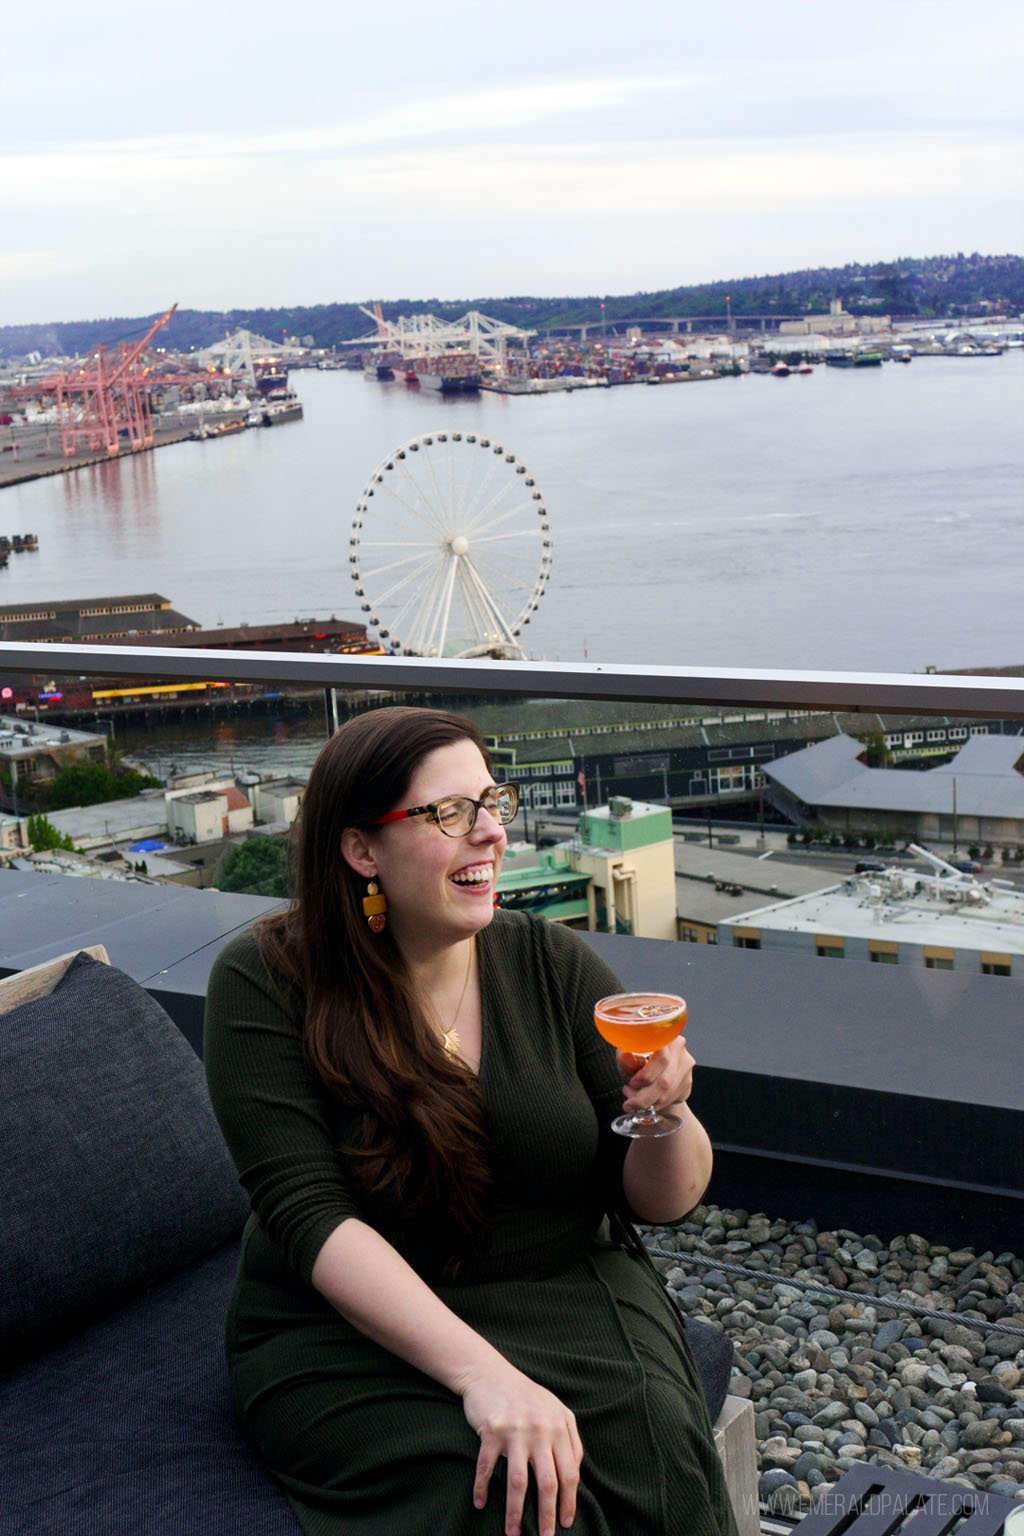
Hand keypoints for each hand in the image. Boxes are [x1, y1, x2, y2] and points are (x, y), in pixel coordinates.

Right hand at [460, 1362, 582, 1535]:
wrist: (490, 1373)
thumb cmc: (525, 1396)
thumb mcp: (555, 1410)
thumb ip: (570, 1438)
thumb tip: (576, 1472)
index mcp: (558, 1426)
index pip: (569, 1472)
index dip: (569, 1501)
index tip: (566, 1523)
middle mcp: (539, 1429)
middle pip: (547, 1481)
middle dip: (548, 1515)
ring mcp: (514, 1430)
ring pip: (517, 1481)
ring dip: (515, 1512)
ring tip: (513, 1534)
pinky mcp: (490, 1430)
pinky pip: (486, 1467)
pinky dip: (481, 1487)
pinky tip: (479, 1503)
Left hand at [618, 1037, 694, 1114]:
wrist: (650, 1064)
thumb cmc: (636, 1055)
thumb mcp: (625, 1053)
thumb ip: (624, 1057)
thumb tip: (626, 1060)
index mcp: (662, 1036)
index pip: (661, 1058)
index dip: (647, 1075)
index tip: (632, 1083)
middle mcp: (678, 1047)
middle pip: (665, 1080)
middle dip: (644, 1097)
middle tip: (629, 1103)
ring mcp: (685, 1064)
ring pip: (668, 1092)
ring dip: (649, 1101)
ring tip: (634, 1101)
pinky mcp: (687, 1079)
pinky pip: (672, 1096)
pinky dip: (656, 1103)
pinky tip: (646, 1101)